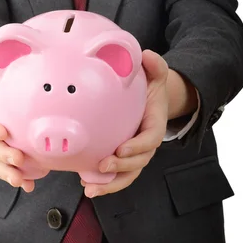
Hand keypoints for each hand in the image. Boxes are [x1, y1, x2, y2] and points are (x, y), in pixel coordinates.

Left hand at [82, 49, 168, 197]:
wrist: (150, 97)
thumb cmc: (150, 86)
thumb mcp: (156, 73)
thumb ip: (155, 65)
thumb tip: (148, 55)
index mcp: (155, 124)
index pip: (150, 139)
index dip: (137, 147)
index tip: (121, 149)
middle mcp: (146, 143)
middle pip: (138, 162)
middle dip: (121, 168)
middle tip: (103, 166)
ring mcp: (135, 153)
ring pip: (127, 174)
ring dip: (110, 184)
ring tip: (90, 188)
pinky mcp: (123, 157)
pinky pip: (116, 174)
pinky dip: (103, 182)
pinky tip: (86, 184)